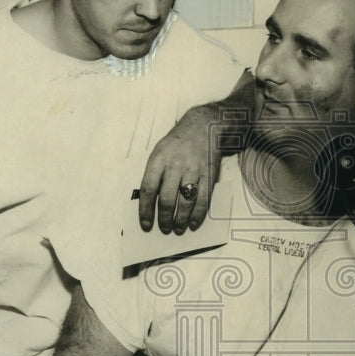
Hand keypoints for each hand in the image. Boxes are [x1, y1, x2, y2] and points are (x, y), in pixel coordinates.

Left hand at [138, 105, 220, 234]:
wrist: (204, 126)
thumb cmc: (178, 143)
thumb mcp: (160, 151)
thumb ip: (155, 174)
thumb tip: (150, 204)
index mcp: (159, 159)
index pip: (148, 189)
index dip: (145, 210)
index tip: (145, 224)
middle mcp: (176, 164)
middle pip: (166, 199)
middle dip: (164, 219)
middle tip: (164, 229)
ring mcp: (194, 170)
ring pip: (185, 202)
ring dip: (180, 220)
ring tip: (177, 229)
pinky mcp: (209, 174)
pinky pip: (203, 199)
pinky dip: (198, 214)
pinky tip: (193, 223)